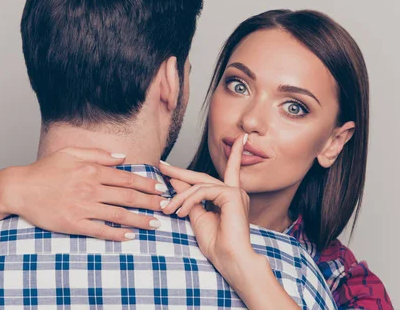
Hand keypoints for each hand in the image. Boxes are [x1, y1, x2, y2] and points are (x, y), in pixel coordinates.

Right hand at [0, 147, 167, 240]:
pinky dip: (117, 234)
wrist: (19, 188)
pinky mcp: (74, 223)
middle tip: (166, 207)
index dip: (147, 185)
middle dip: (150, 202)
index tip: (160, 189)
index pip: (127, 178)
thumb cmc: (44, 170)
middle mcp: (90, 188)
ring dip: (140, 220)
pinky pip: (100, 230)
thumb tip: (122, 157)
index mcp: (92, 170)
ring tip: (155, 224)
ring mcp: (83, 206)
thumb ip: (98, 154)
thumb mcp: (71, 153)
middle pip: (128, 197)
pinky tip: (129, 236)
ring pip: (118, 214)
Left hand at [160, 134, 258, 271]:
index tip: (238, 138)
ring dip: (179, 196)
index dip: (234, 154)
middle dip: (180, 172)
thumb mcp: (196, 217)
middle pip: (202, 176)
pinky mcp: (232, 195)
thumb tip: (176, 180)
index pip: (231, 170)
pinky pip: (203, 191)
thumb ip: (189, 198)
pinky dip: (188, 200)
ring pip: (199, 185)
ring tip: (168, 209)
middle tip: (161, 166)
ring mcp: (234, 192)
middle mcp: (234, 192)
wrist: (230, 260)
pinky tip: (181, 212)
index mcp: (229, 197)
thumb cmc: (216, 244)